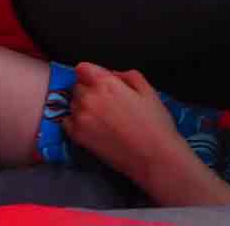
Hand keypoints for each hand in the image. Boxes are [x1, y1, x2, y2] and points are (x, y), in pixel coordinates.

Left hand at [63, 62, 229, 204]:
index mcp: (108, 83)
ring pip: (73, 104)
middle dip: (89, 89)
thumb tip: (110, 71)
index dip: (92, 73)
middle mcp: (91, 98)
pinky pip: (70, 124)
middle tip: (110, 102)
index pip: (84, 68)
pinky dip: (79, 125)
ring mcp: (82, 120)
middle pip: (78, 85)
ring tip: (105, 118)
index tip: (100, 80)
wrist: (157, 160)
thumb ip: (128, 77)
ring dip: (83, 107)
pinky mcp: (80, 139)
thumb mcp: (150, 91)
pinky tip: (98, 131)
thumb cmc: (159, 124)